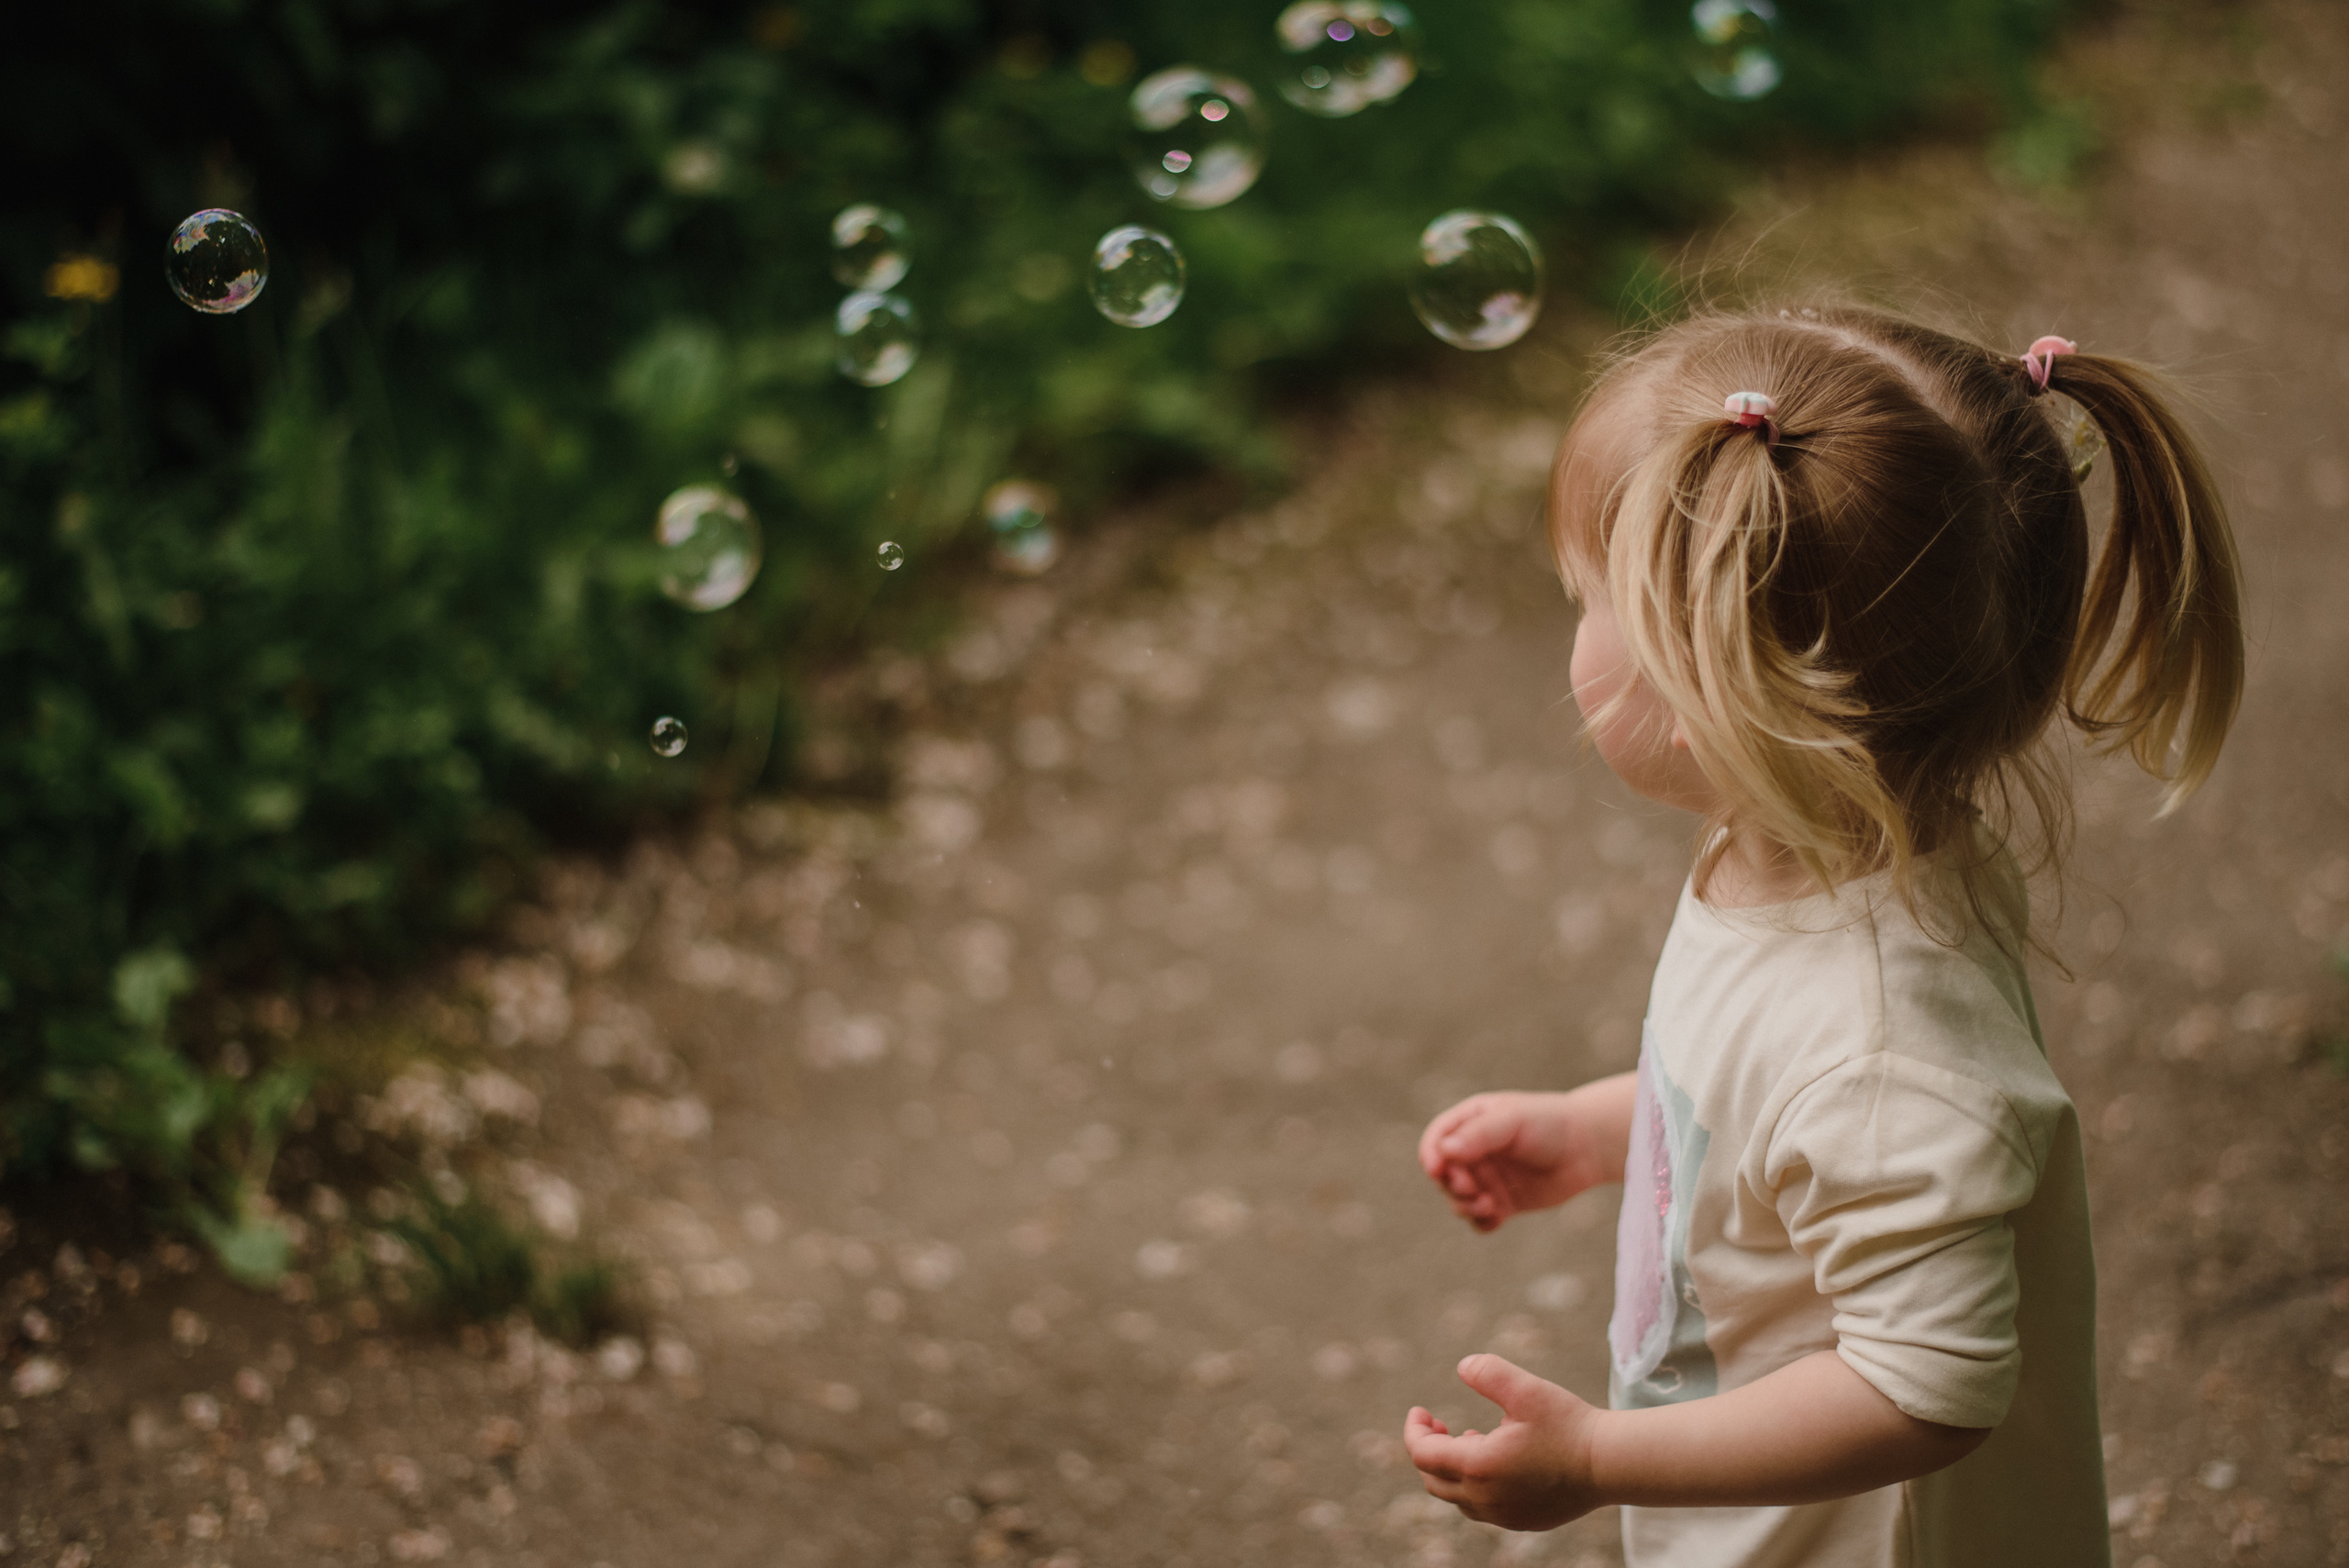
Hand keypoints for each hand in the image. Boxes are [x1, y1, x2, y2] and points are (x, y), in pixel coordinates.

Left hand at [1404, 1354, 1603, 1530]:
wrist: (1609, 1464)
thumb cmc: (1568, 1424)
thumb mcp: (1526, 1389)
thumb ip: (1489, 1373)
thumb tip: (1462, 1366)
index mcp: (1479, 1467)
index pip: (1423, 1455)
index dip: (1414, 1431)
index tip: (1421, 1410)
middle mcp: (1486, 1499)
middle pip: (1433, 1481)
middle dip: (1427, 1449)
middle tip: (1437, 1423)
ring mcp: (1504, 1516)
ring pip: (1457, 1498)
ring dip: (1451, 1469)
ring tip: (1470, 1437)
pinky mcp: (1522, 1521)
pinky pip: (1482, 1509)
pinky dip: (1474, 1486)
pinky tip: (1494, 1461)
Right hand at [1417, 1091, 1595, 1231]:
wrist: (1589, 1147)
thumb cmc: (1550, 1122)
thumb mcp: (1512, 1120)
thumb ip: (1478, 1134)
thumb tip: (1444, 1152)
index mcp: (1469, 1122)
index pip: (1436, 1141)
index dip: (1431, 1157)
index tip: (1438, 1171)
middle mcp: (1474, 1152)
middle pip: (1443, 1176)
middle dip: (1453, 1185)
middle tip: (1472, 1189)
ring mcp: (1487, 1178)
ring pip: (1458, 1200)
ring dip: (1466, 1206)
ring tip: (1491, 1205)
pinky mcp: (1503, 1202)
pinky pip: (1480, 1220)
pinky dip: (1481, 1222)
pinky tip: (1497, 1218)